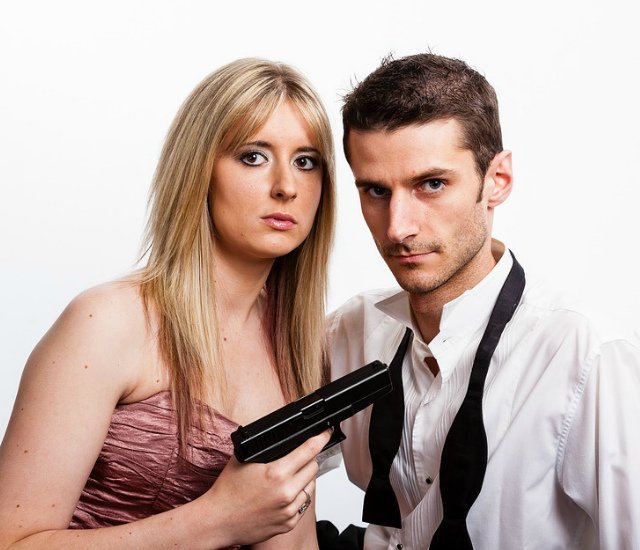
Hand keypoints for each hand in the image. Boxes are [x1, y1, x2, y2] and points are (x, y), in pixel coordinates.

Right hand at [204, 429, 330, 545]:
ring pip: (311, 486)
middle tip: (299, 456)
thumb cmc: (228, 491)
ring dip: (305, 477)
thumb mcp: (245, 458)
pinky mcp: (288, 523)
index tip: (326, 433)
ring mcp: (288, 510)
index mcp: (277, 473)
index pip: (309, 450)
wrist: (218, 520)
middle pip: (313, 467)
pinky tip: (285, 492)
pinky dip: (298, 495)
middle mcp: (286, 492)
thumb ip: (266, 447)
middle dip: (308, 459)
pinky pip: (303, 504)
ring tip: (289, 476)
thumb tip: (283, 436)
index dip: (320, 438)